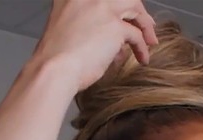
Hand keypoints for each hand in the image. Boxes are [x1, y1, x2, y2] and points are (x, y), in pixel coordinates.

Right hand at [34, 0, 157, 94]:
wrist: (52, 69)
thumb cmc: (56, 59)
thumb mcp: (68, 30)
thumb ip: (90, 26)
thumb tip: (113, 38)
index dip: (117, 7)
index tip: (125, 15)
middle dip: (137, 10)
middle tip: (145, 25)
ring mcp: (102, 8)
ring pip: (134, 7)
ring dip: (145, 25)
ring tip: (150, 41)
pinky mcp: (114, 26)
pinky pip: (136, 35)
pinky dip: (142, 47)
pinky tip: (142, 58)